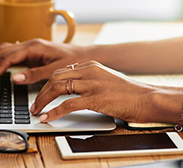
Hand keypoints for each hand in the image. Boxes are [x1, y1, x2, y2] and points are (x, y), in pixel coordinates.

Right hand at [0, 39, 89, 87]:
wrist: (85, 55)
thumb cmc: (73, 62)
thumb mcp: (55, 70)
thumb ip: (35, 74)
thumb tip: (14, 78)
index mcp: (34, 47)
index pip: (7, 58)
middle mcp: (29, 44)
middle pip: (1, 52)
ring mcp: (29, 46)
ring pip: (3, 50)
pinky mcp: (31, 51)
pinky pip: (10, 51)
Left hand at [30, 61, 155, 122]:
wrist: (147, 98)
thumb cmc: (128, 92)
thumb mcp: (105, 79)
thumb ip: (88, 81)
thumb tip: (71, 90)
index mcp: (90, 65)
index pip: (60, 72)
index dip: (46, 84)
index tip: (40, 94)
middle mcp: (89, 71)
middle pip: (55, 78)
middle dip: (41, 92)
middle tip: (34, 104)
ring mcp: (92, 84)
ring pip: (58, 88)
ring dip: (43, 101)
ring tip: (37, 111)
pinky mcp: (96, 98)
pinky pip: (68, 104)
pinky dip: (54, 111)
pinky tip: (48, 117)